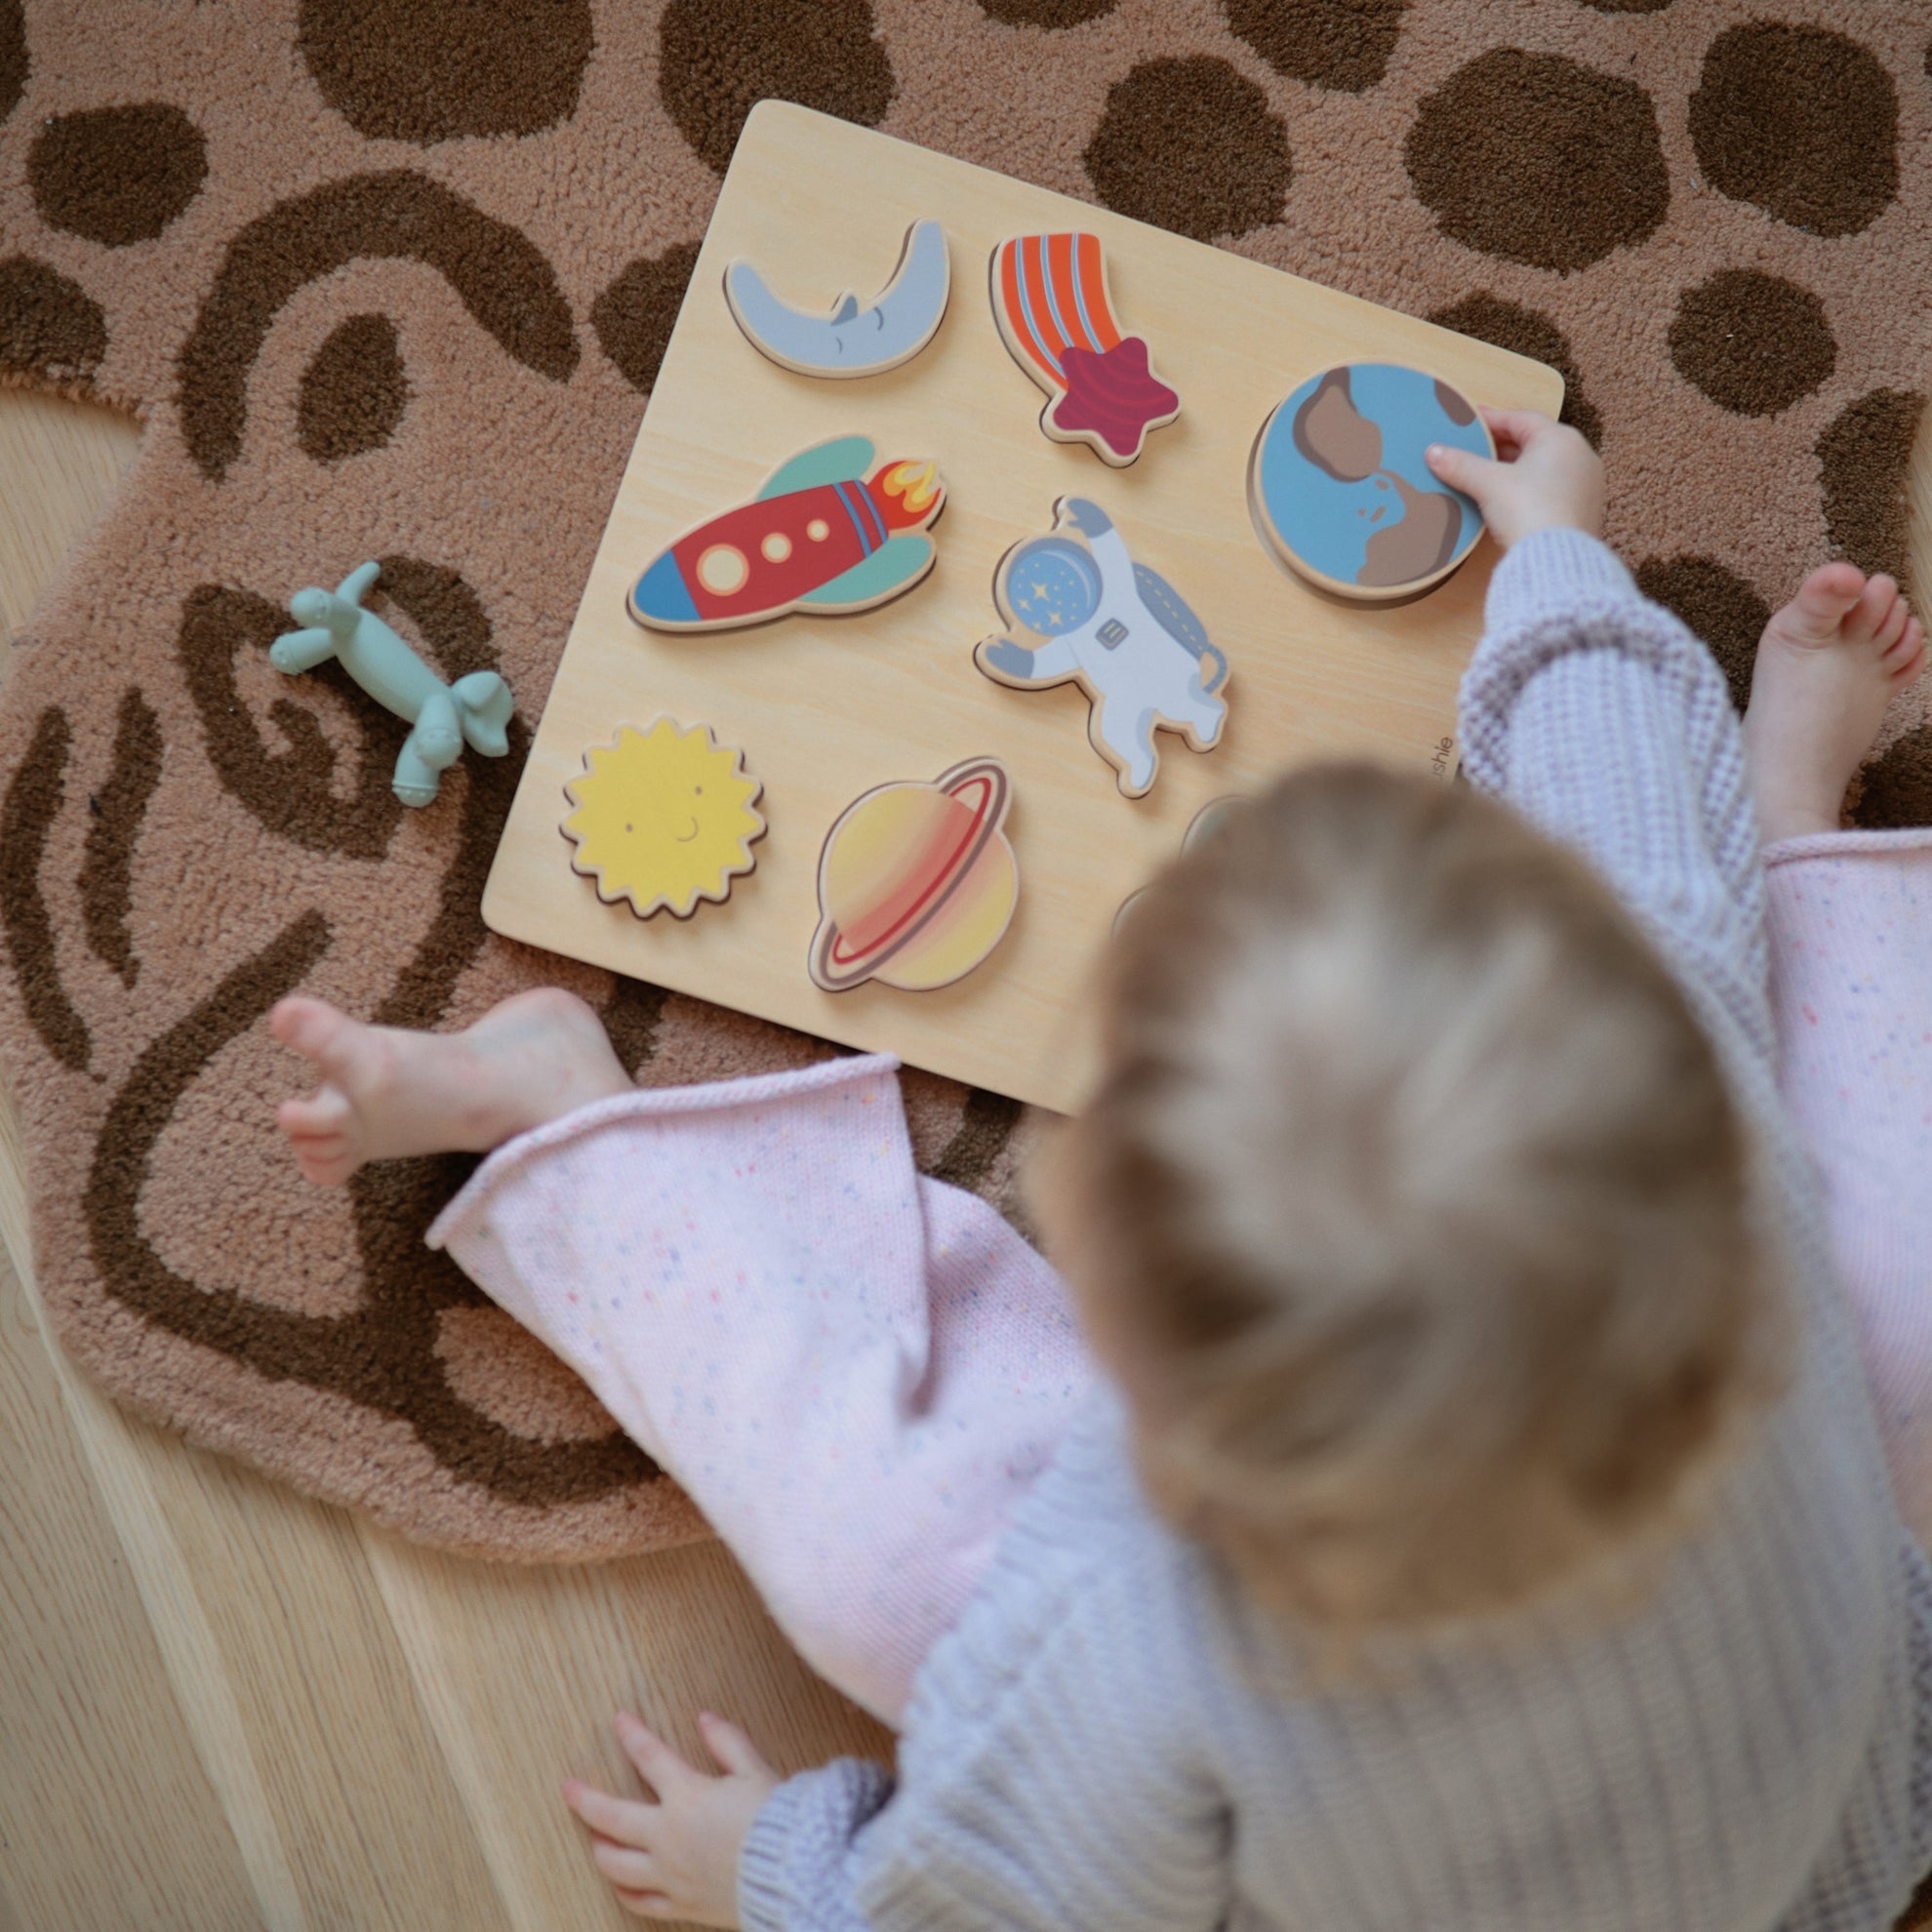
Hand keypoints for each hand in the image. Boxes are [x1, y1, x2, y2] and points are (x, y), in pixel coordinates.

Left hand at [563, 1709, 780, 1925]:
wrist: (793, 1874)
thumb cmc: (777, 1819)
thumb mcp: (755, 1770)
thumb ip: (727, 1743)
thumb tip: (705, 1719)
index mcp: (687, 1797)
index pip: (649, 1757)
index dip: (632, 1735)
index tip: (619, 1720)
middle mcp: (668, 1837)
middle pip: (612, 1817)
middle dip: (586, 1799)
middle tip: (568, 1788)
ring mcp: (670, 1874)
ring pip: (618, 1865)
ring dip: (601, 1848)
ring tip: (593, 1838)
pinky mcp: (682, 1904)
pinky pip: (642, 1902)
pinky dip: (626, 1892)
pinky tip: (620, 1885)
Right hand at [1424, 407, 1603, 551]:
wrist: (1555, 562)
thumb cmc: (1528, 511)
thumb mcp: (1488, 483)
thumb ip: (1460, 465)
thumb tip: (1433, 453)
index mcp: (1562, 440)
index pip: (1521, 419)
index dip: (1491, 419)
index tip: (1469, 421)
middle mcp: (1580, 457)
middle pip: (1533, 443)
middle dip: (1500, 447)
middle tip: (1472, 450)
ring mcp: (1585, 486)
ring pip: (1542, 468)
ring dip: (1513, 469)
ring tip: (1485, 476)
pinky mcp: (1582, 512)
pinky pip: (1550, 490)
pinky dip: (1528, 490)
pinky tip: (1507, 501)